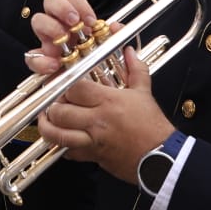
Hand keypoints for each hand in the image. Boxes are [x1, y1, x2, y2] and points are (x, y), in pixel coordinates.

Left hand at [30, 0, 174, 183]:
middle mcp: (96, 121)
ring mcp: (93, 141)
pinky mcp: (93, 156)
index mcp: (108, 102)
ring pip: (58, 135)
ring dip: (49, 128)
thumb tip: (130, 52)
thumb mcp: (144, 93)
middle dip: (52, 106)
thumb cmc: (153, 126)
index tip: (64, 84)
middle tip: (55, 102)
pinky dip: (62, 147)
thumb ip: (136, 69)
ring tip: (48, 121)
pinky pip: (69, 153)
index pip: (75, 89)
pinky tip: (64, 140)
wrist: (162, 156)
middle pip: (60, 112)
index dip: (64, 85)